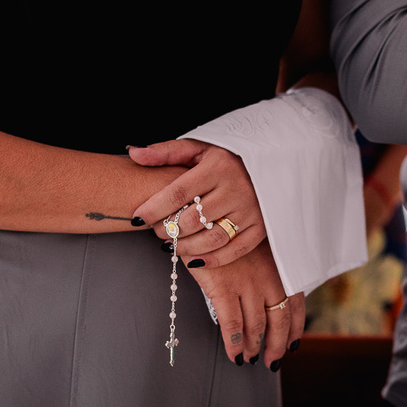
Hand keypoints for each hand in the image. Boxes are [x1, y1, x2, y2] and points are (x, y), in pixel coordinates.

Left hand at [129, 140, 266, 269]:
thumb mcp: (200, 147)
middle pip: (192, 219)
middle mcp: (237, 189)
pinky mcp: (262, 227)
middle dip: (167, 229)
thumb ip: (166, 152)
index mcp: (218, 167)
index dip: (153, 208)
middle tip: (157, 230)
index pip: (178, 192)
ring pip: (211, 238)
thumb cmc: (228, 156)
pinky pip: (235, 250)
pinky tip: (194, 259)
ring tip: (171, 244)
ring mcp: (251, 210)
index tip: (137, 218)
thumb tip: (134, 153)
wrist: (273, 162)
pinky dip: (212, 259)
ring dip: (185, 246)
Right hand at [188, 240, 304, 368]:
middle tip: (272, 361)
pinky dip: (234, 343)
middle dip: (277, 345)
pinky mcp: (223, 287)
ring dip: (254, 346)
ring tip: (250, 357)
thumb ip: (267, 268)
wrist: (202, 214)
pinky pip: (232, 324)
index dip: (295, 328)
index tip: (292, 344)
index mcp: (280, 266)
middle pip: (279, 320)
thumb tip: (270, 296)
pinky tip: (234, 354)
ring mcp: (247, 283)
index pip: (296, 304)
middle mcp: (268, 276)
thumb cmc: (228, 229)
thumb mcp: (256, 245)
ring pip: (256, 325)